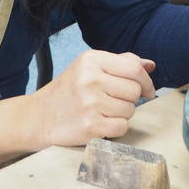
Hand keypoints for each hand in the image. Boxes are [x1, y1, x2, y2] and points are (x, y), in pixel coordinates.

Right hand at [30, 50, 155, 148]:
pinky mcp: (90, 126)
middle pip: (134, 91)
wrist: (38, 116)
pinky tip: (101, 123)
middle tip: (112, 101)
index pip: (134, 68)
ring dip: (122, 114)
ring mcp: (90, 103)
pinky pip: (122, 127)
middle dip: (130, 99)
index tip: (147, 90)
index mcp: (91, 60)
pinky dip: (116, 128)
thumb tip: (150, 65)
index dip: (146, 81)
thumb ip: (121, 63)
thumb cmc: (69, 90)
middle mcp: (90, 79)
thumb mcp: (89, 67)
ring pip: (130, 110)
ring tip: (102, 111)